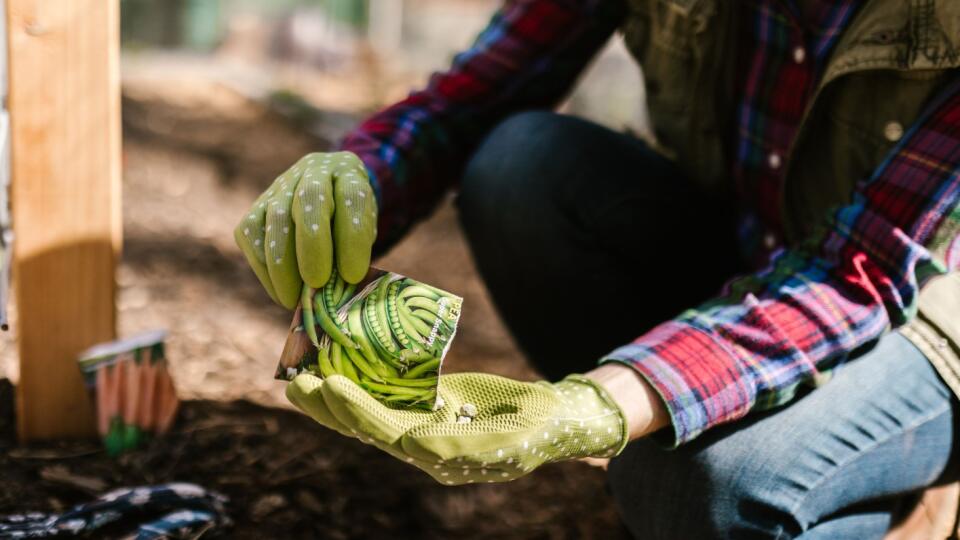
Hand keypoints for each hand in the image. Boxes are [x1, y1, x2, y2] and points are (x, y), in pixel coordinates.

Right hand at [235, 151, 376, 308]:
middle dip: (312, 246)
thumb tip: (335, 293)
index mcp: (348, 173)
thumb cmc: (351, 221)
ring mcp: (280, 186)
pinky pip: (250, 235)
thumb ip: (353, 253)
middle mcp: (313, 172)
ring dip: (283, 266)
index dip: (352, 237)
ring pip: (275, 220)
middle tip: (317, 284)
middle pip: (309, 201)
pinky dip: (264, 268)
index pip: (352, 198)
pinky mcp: (256, 206)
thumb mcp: (364, 231)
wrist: (330, 195)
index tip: (353, 275)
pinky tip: (280, 291)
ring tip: (294, 300)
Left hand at [286, 372, 627, 484]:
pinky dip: (361, 382)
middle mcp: (424, 445)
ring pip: (370, 411)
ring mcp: (424, 425)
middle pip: (367, 426)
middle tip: (295, 383)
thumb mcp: (511, 441)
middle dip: (331, 407)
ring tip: (301, 376)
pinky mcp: (428, 406)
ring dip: (335, 396)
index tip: (330, 388)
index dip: (358, 414)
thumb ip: (465, 446)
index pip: (389, 436)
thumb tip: (414, 446)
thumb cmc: (539, 429)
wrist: (554, 420)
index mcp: (442, 457)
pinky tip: (338, 367)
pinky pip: (389, 395)